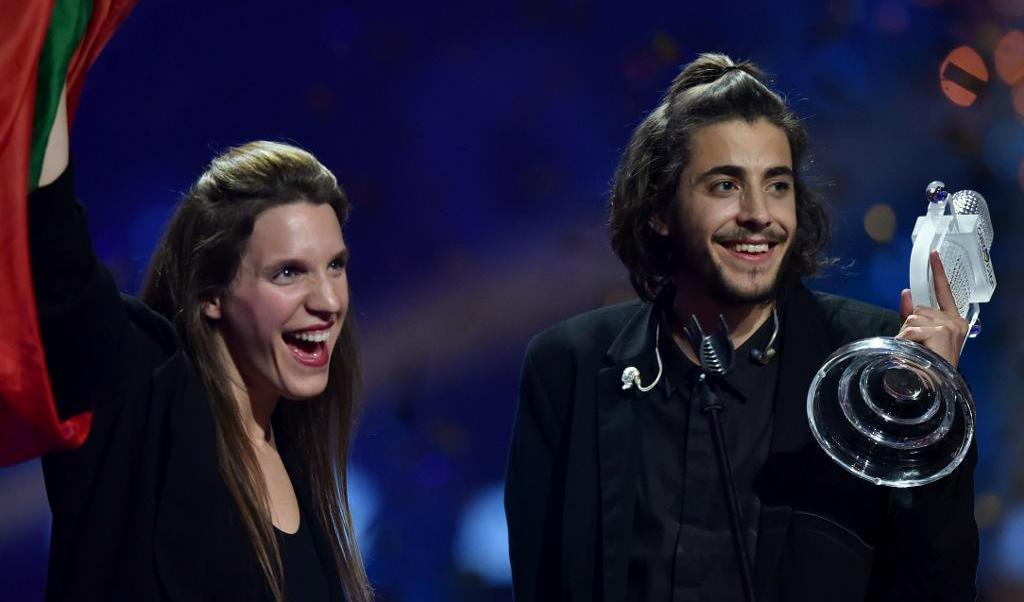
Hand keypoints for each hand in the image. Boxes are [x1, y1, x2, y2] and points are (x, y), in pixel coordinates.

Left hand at [896, 250, 969, 367]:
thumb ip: (912, 315)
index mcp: (954, 321)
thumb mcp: (920, 335)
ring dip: (906, 334)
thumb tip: (906, 292)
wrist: (935, 385)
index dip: (937, 273)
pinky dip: (905, 340)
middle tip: (916, 344)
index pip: (943, 291)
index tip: (933, 256)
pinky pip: (910, 329)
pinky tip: (914, 351)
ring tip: (916, 350)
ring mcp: (950, 326)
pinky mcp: (942, 332)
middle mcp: (955, 321)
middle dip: (910, 325)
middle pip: (919, 309)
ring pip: (912, 318)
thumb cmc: (928, 362)